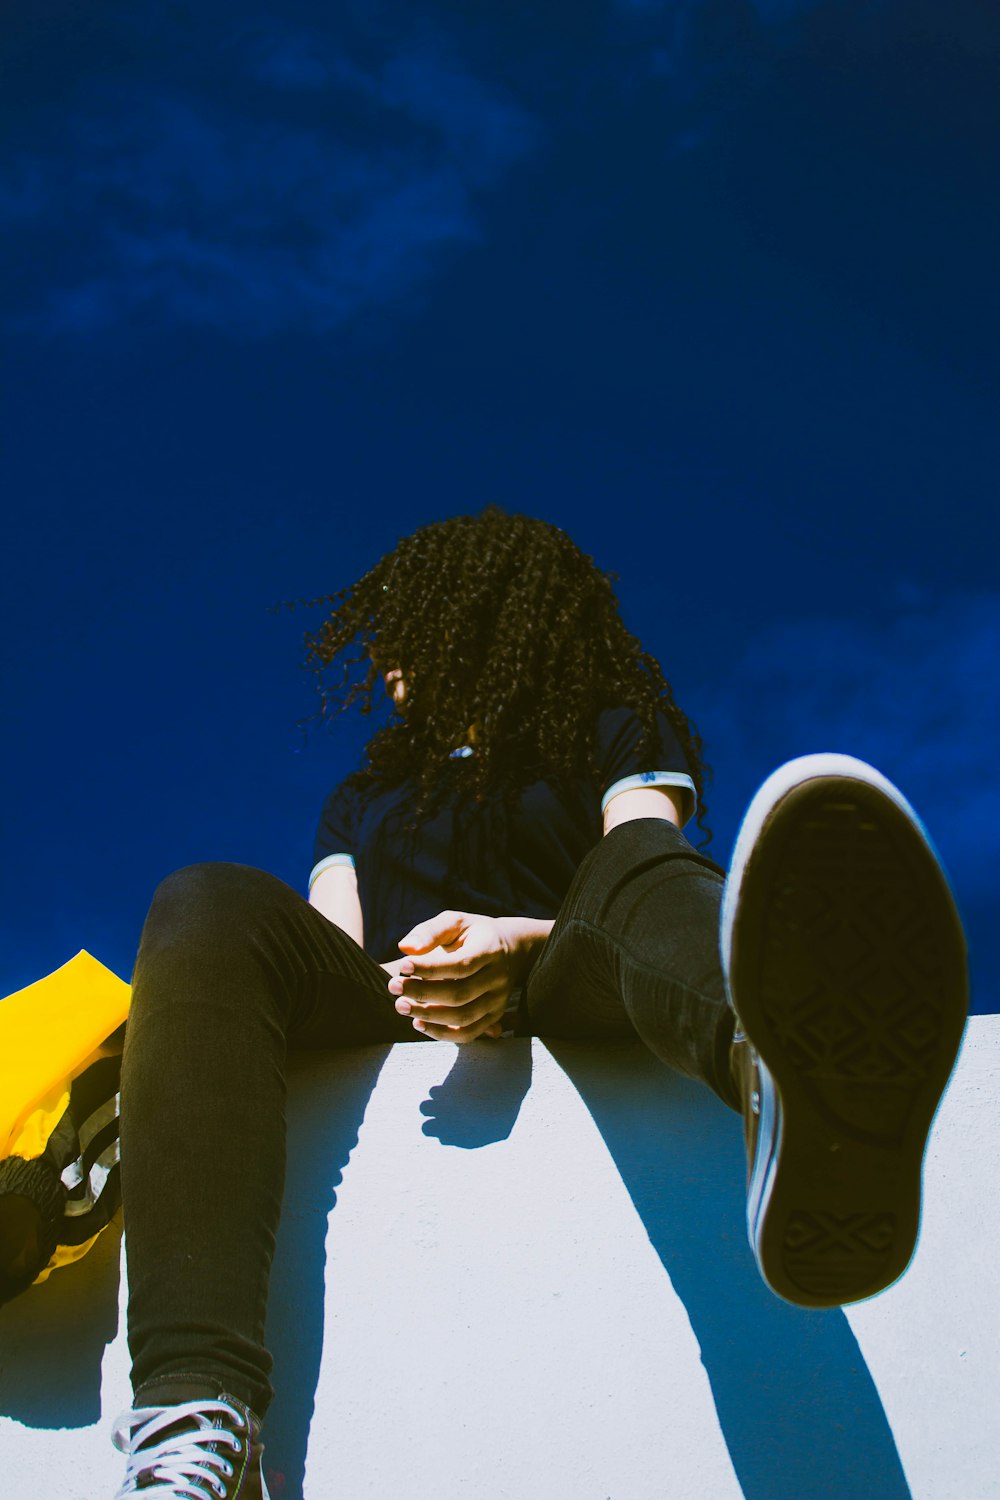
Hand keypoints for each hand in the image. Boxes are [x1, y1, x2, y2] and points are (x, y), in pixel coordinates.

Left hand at [386, 910, 523, 1043]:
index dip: (430, 968)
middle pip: (460, 994)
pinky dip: (441, 1033)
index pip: (460, 965)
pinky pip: (467, 1033)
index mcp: (490, 949)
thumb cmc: (472, 933)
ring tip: (401, 1005)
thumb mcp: (455, 922)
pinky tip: (418, 1024)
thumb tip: (406, 948)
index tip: (402, 965)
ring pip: (463, 1018)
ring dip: (428, 1016)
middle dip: (422, 993)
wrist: (509, 949)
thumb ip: (430, 932)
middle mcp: (499, 977)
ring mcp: (498, 1000)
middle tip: (393, 987)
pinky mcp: (493, 1017)